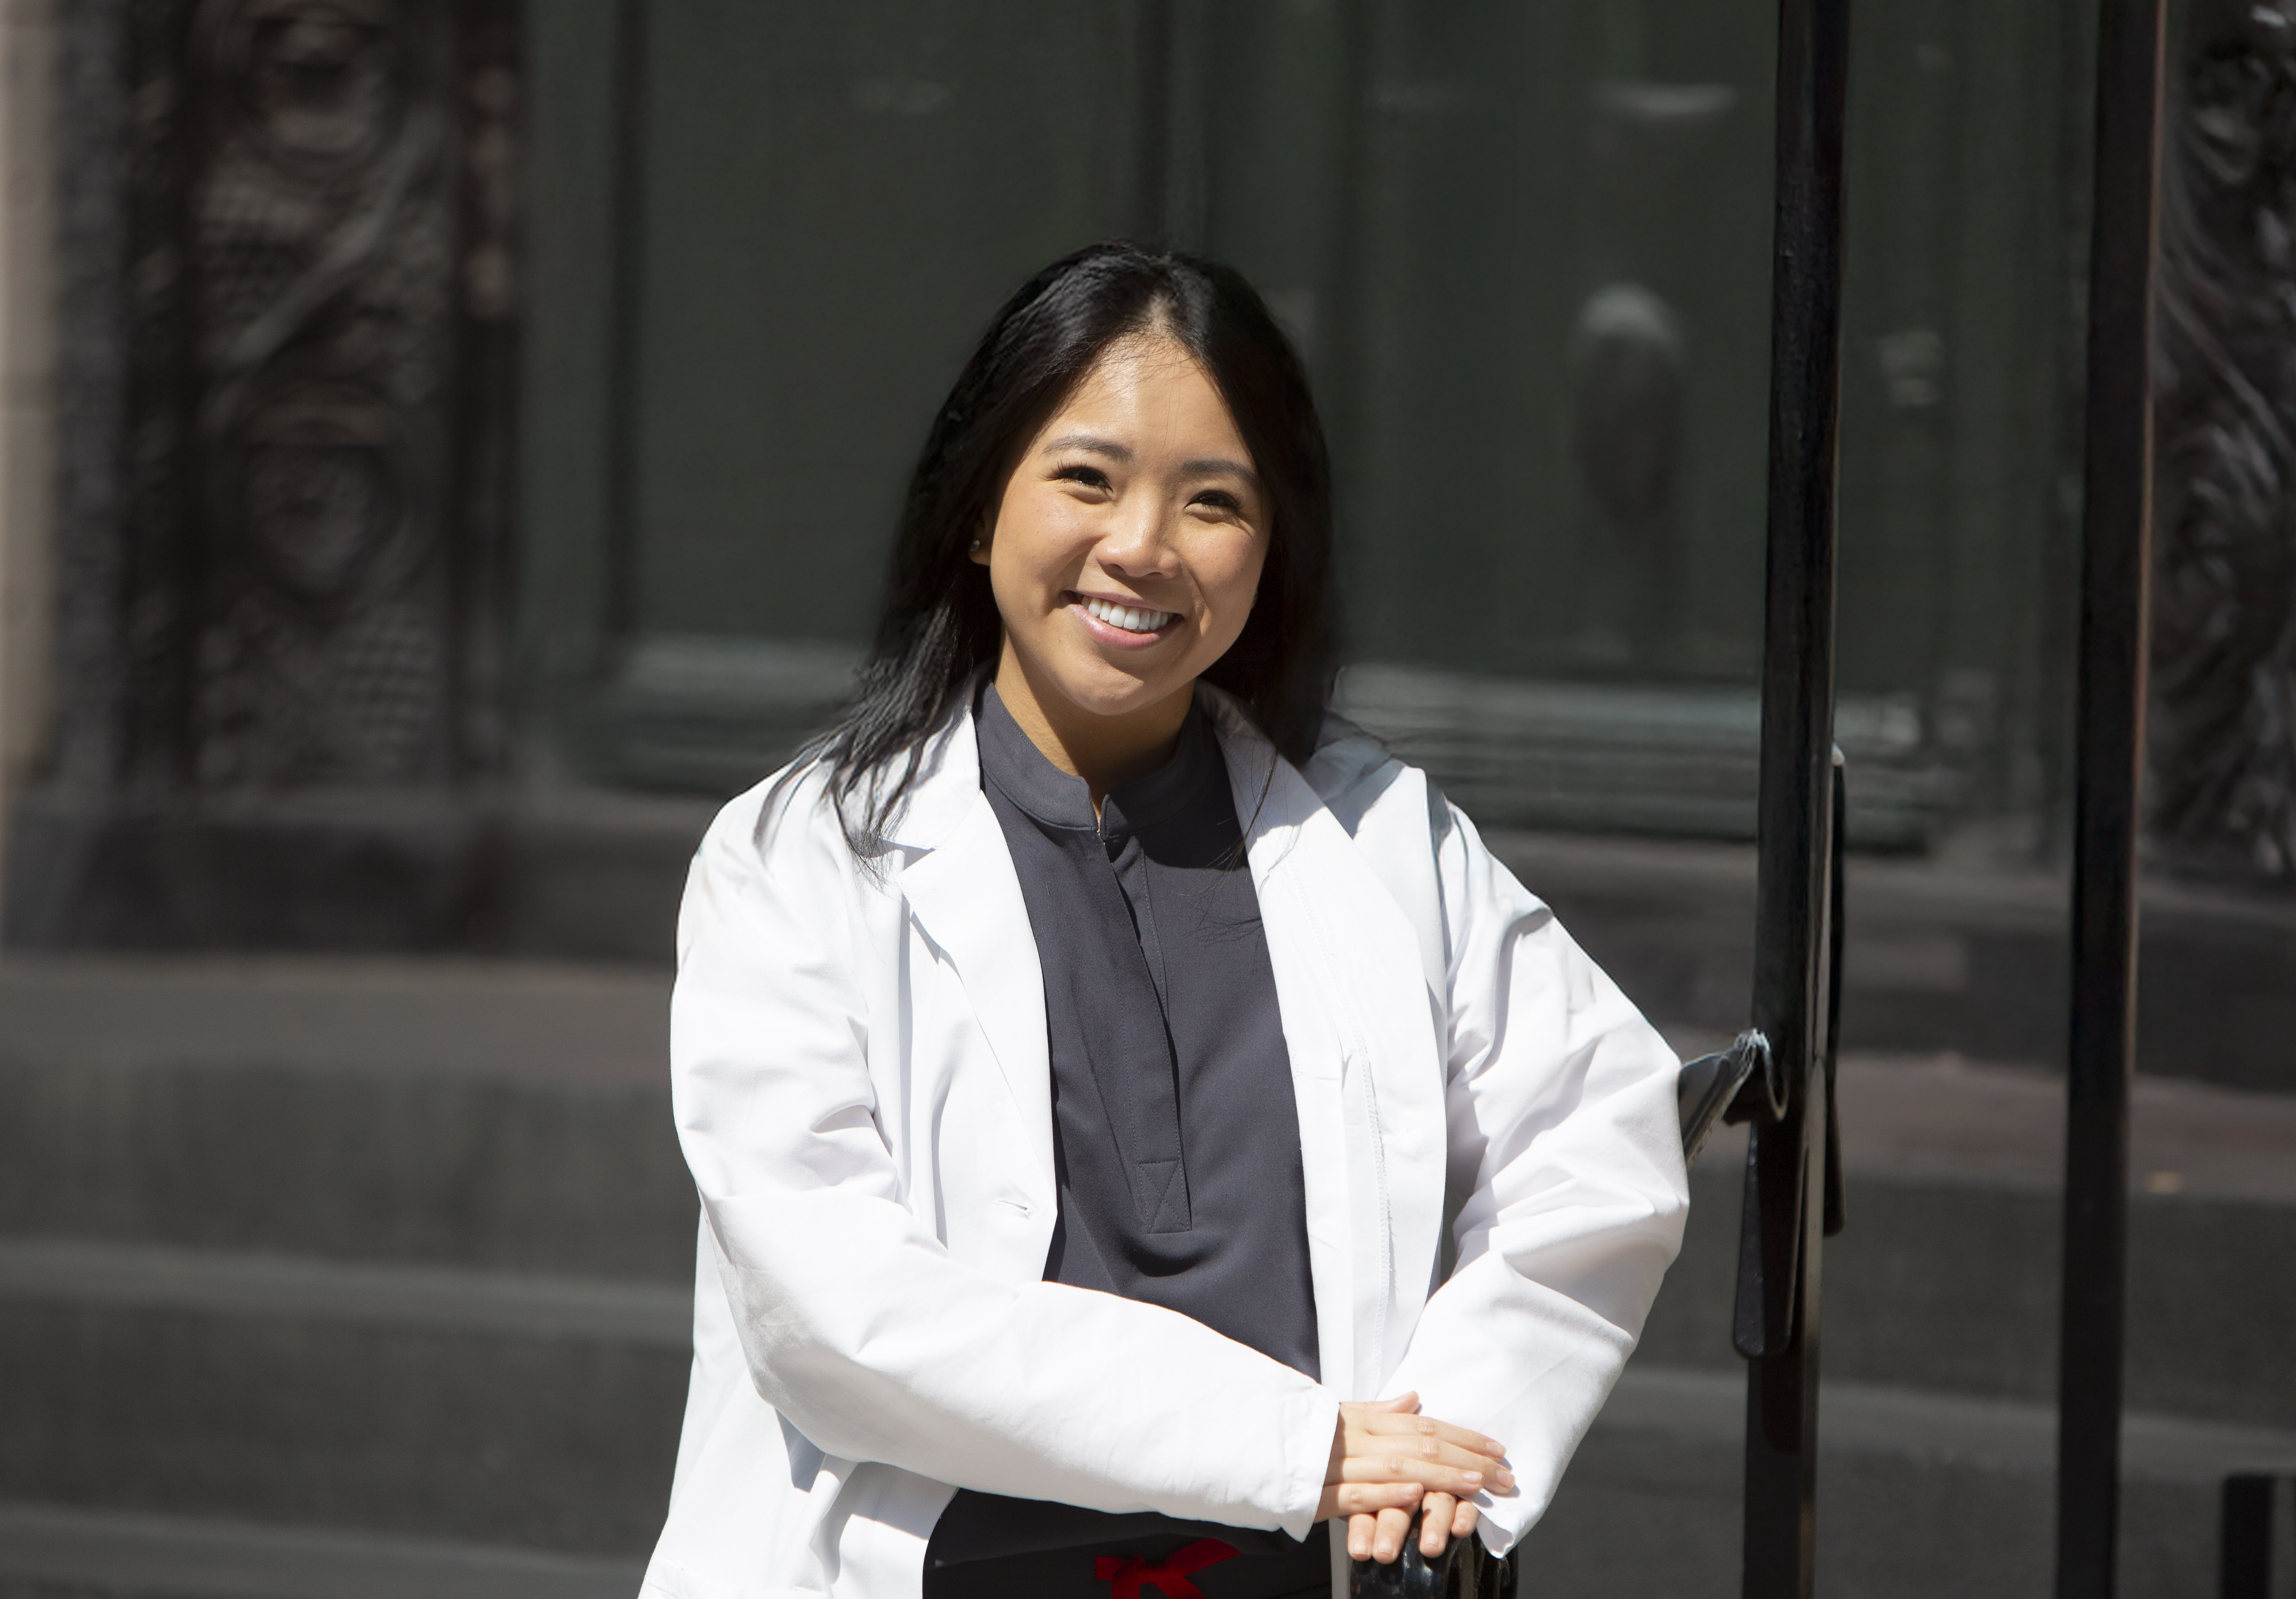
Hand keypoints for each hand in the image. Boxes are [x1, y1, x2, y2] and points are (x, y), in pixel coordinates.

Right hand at [1314, 1393, 1507, 1563]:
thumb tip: (1415, 1399)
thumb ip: (1379, 1411)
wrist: (1247, 1443)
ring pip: (1397, 1465)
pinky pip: (1357, 1491)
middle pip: (1422, 1444)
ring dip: (1440, 1475)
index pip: (1425, 1426)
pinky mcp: (1317, 1492)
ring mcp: (1337, 1463)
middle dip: (1468, 1460)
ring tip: (1475, 1483)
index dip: (1464, 1437)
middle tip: (1504, 1475)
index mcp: (1364, 1419)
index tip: (1498, 1449)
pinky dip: (1387, 1490)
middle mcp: (1356, 1437)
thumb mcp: (1341, 1415)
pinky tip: (1416, 1492)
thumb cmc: (1298, 1432)